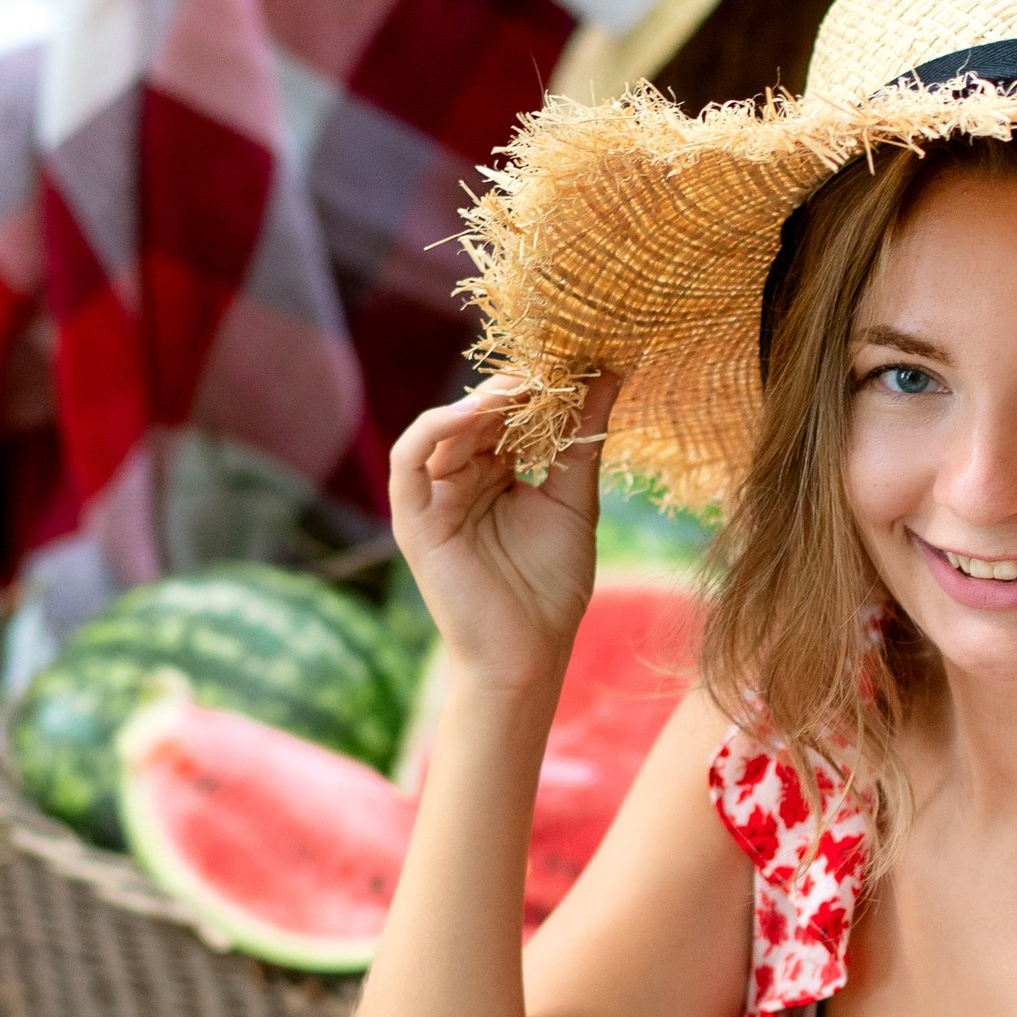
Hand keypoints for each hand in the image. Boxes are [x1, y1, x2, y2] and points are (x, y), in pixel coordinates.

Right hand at [387, 373, 618, 696]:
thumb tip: (607, 374)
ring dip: (479, 402)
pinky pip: (409, 460)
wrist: (529, 653)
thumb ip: (582, 439)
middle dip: (511, 388)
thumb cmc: (551, 586)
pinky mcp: (413, 519)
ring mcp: (433, 498)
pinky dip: (436, 428)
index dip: (535, 388)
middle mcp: (460, 479)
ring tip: (520, 388)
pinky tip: (473, 412)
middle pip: (476, 415)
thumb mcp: (574, 499)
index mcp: (495, 473)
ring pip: (444, 429)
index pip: (507, 415)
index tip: (574, 363)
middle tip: (549, 366)